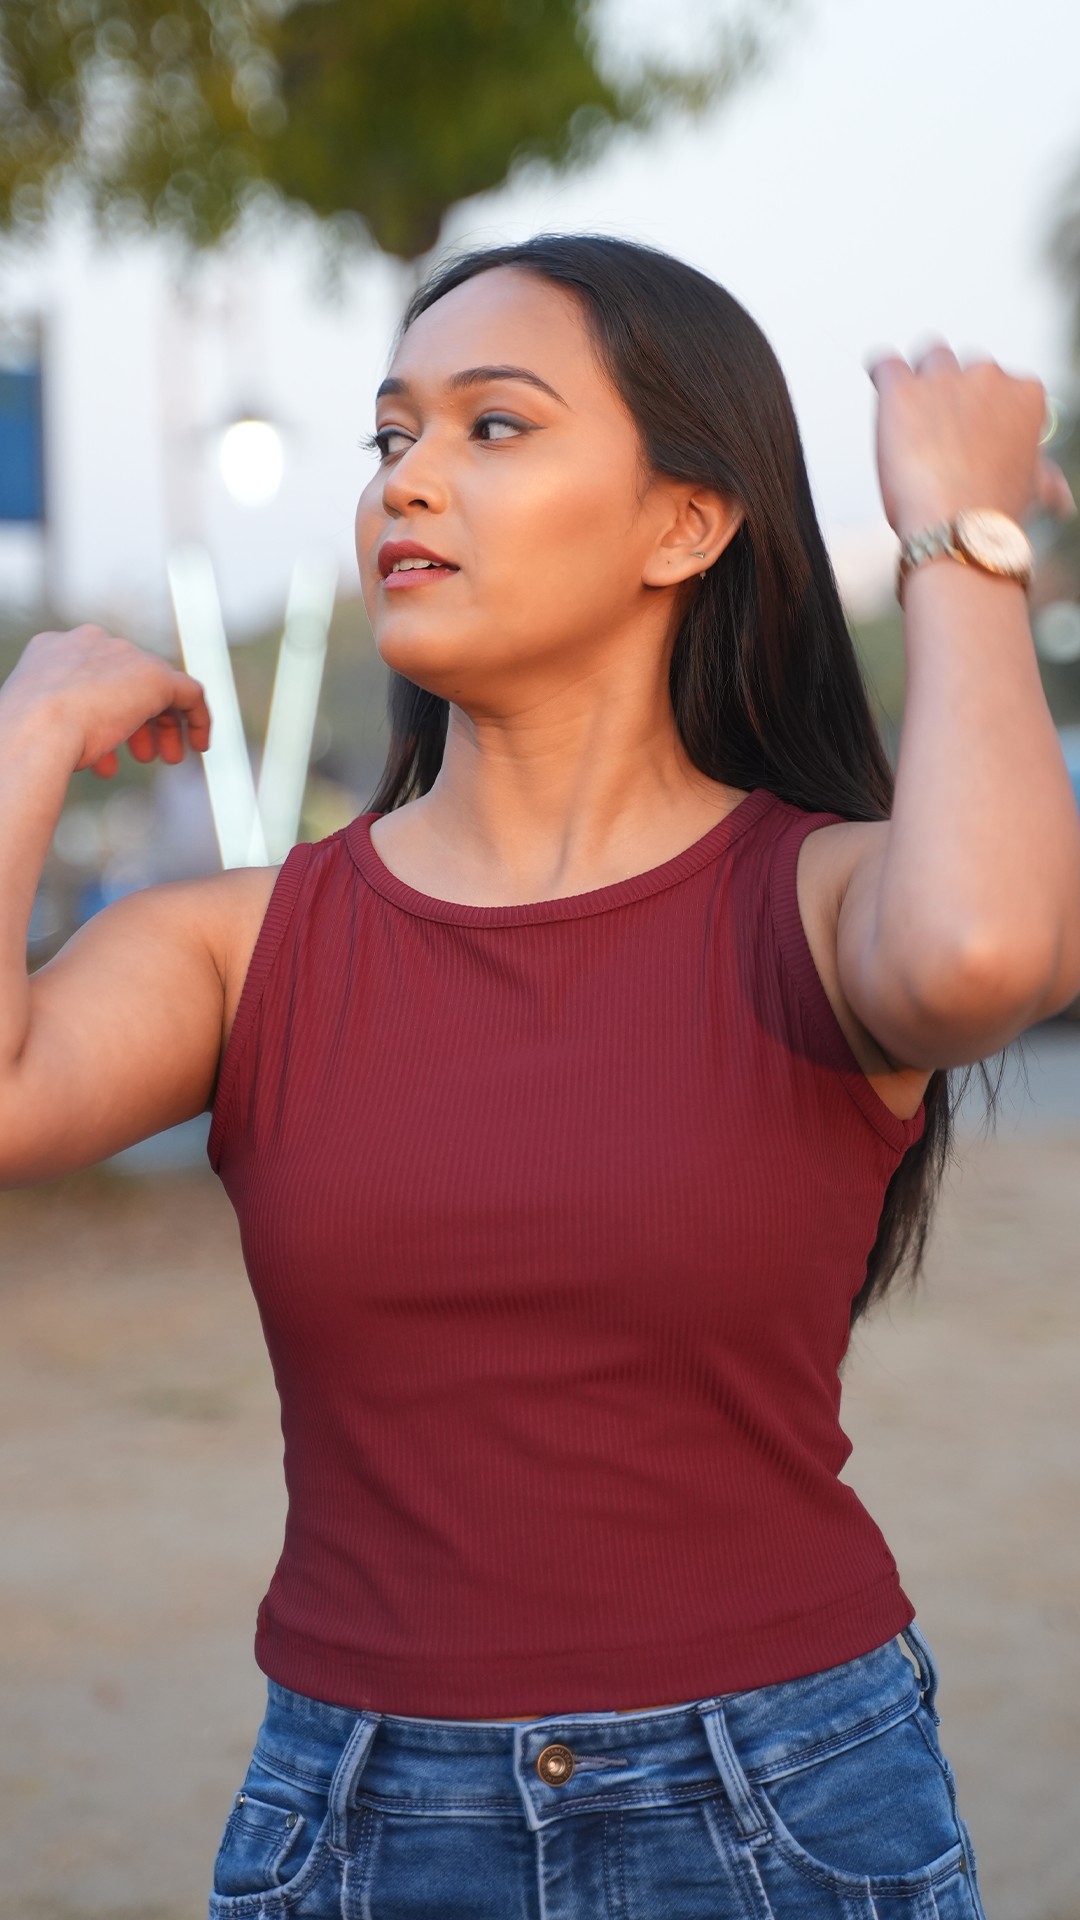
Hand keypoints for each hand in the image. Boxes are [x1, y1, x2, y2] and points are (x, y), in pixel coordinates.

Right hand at [1, 625, 210, 777]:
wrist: (37, 730)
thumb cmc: (27, 737)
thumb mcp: (41, 720)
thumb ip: (64, 718)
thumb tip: (85, 744)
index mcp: (56, 648)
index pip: (94, 675)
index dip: (104, 710)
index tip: (109, 743)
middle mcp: (91, 643)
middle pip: (127, 679)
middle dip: (136, 720)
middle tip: (143, 754)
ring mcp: (124, 656)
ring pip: (157, 687)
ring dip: (162, 725)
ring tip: (165, 758)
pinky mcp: (155, 676)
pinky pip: (189, 692)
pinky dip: (198, 718)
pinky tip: (199, 745)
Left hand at [869, 343, 1073, 542]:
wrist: (957, 528)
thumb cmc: (991, 513)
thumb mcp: (1031, 488)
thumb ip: (1041, 474)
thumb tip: (1058, 495)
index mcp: (1025, 392)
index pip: (1000, 381)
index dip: (980, 407)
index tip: (968, 432)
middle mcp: (987, 375)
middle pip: (962, 366)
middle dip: (949, 391)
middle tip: (936, 431)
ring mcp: (944, 379)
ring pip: (927, 359)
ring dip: (919, 381)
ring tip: (909, 417)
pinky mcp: (903, 391)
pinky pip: (885, 363)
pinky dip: (881, 371)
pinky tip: (881, 383)